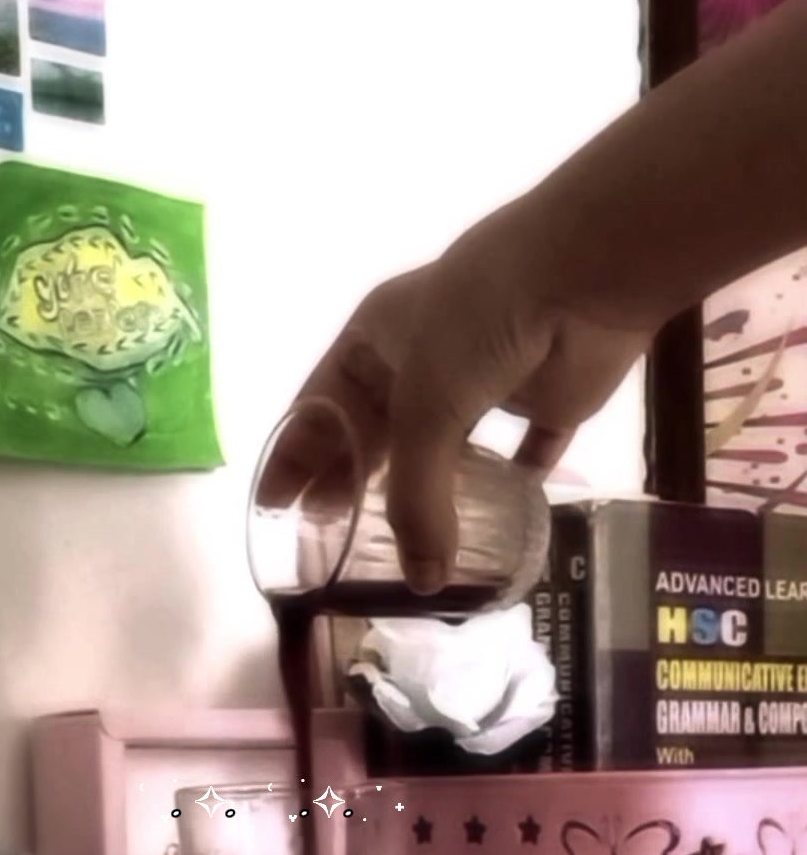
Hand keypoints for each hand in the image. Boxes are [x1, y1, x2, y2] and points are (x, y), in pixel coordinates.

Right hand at [261, 195, 648, 591]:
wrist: (581, 271)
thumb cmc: (476, 323)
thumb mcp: (424, 411)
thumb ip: (417, 500)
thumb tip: (424, 582)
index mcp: (375, 340)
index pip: (320, 406)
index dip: (294, 457)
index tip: (273, 508)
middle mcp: (423, 359)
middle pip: (377, 434)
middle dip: (354, 483)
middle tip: (331, 538)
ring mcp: (485, 378)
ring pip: (448, 449)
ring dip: (431, 494)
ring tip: (407, 545)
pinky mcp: (543, 399)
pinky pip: (525, 452)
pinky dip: (513, 486)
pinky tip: (499, 523)